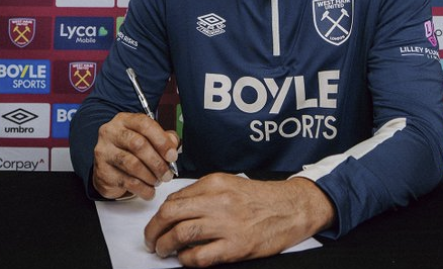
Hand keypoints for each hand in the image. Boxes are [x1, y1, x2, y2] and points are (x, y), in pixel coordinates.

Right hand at [92, 112, 178, 199]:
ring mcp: (104, 151)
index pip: (144, 124)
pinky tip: (149, 190)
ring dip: (150, 176)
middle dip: (157, 162)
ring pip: (132, 164)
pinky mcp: (102, 171)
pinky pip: (126, 181)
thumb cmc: (131, 150)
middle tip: (167, 173)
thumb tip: (172, 146)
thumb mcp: (148, 138)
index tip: (172, 155)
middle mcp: (111, 133)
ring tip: (158, 181)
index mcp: (124, 120)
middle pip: (138, 145)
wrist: (108, 168)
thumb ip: (164, 138)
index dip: (161, 140)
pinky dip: (142, 188)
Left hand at [144, 173, 334, 267]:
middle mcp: (219, 201)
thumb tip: (177, 209)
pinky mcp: (236, 246)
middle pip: (170, 214)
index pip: (174, 198)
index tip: (157, 223)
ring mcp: (227, 224)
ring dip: (164, 245)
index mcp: (215, 184)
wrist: (291, 209)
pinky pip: (199, 256)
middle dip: (153, 229)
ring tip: (163, 250)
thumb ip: (204, 193)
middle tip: (151, 239)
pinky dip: (186, 259)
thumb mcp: (230, 184)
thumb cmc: (261, 199)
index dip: (159, 214)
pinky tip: (186, 258)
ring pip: (180, 234)